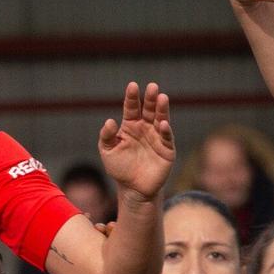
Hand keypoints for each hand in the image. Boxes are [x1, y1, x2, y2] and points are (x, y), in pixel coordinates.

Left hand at [98, 82, 174, 201]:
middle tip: (152, 86)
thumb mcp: (107, 151)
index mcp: (130, 126)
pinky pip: (166, 137)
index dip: (132, 97)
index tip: (132, 85)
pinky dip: (165, 129)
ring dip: (161, 108)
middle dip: (150, 98)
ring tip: (162, 97)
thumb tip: (109, 121)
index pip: (131, 107)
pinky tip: (162, 123)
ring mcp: (157, 137)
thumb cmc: (119, 168)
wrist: (133, 188)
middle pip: (148, 109)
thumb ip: (106, 136)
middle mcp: (145, 128)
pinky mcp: (167, 149)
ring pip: (160, 118)